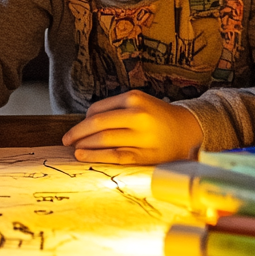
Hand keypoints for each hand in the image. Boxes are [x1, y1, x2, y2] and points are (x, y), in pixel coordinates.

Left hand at [61, 91, 202, 164]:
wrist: (188, 130)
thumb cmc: (157, 116)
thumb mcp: (138, 102)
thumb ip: (114, 109)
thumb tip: (85, 122)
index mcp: (133, 99)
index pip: (97, 109)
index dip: (83, 120)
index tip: (77, 128)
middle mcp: (138, 115)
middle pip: (97, 124)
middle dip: (77, 132)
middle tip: (66, 139)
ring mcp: (142, 136)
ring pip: (104, 140)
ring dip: (84, 145)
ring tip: (74, 149)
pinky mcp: (146, 154)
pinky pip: (116, 156)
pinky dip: (96, 156)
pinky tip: (83, 156)